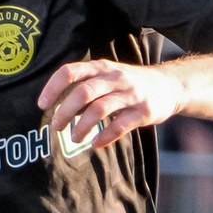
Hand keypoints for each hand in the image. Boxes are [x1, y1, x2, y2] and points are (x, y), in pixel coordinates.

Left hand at [35, 60, 187, 155]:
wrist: (170, 85)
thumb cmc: (130, 84)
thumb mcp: (108, 77)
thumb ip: (86, 88)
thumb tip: (62, 109)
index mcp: (101, 67)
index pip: (70, 72)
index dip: (53, 88)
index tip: (42, 105)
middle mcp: (115, 77)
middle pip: (83, 92)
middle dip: (65, 111)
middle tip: (56, 127)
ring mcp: (131, 94)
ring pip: (100, 109)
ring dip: (83, 126)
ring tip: (74, 138)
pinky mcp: (143, 111)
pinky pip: (120, 125)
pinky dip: (105, 137)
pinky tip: (95, 144)